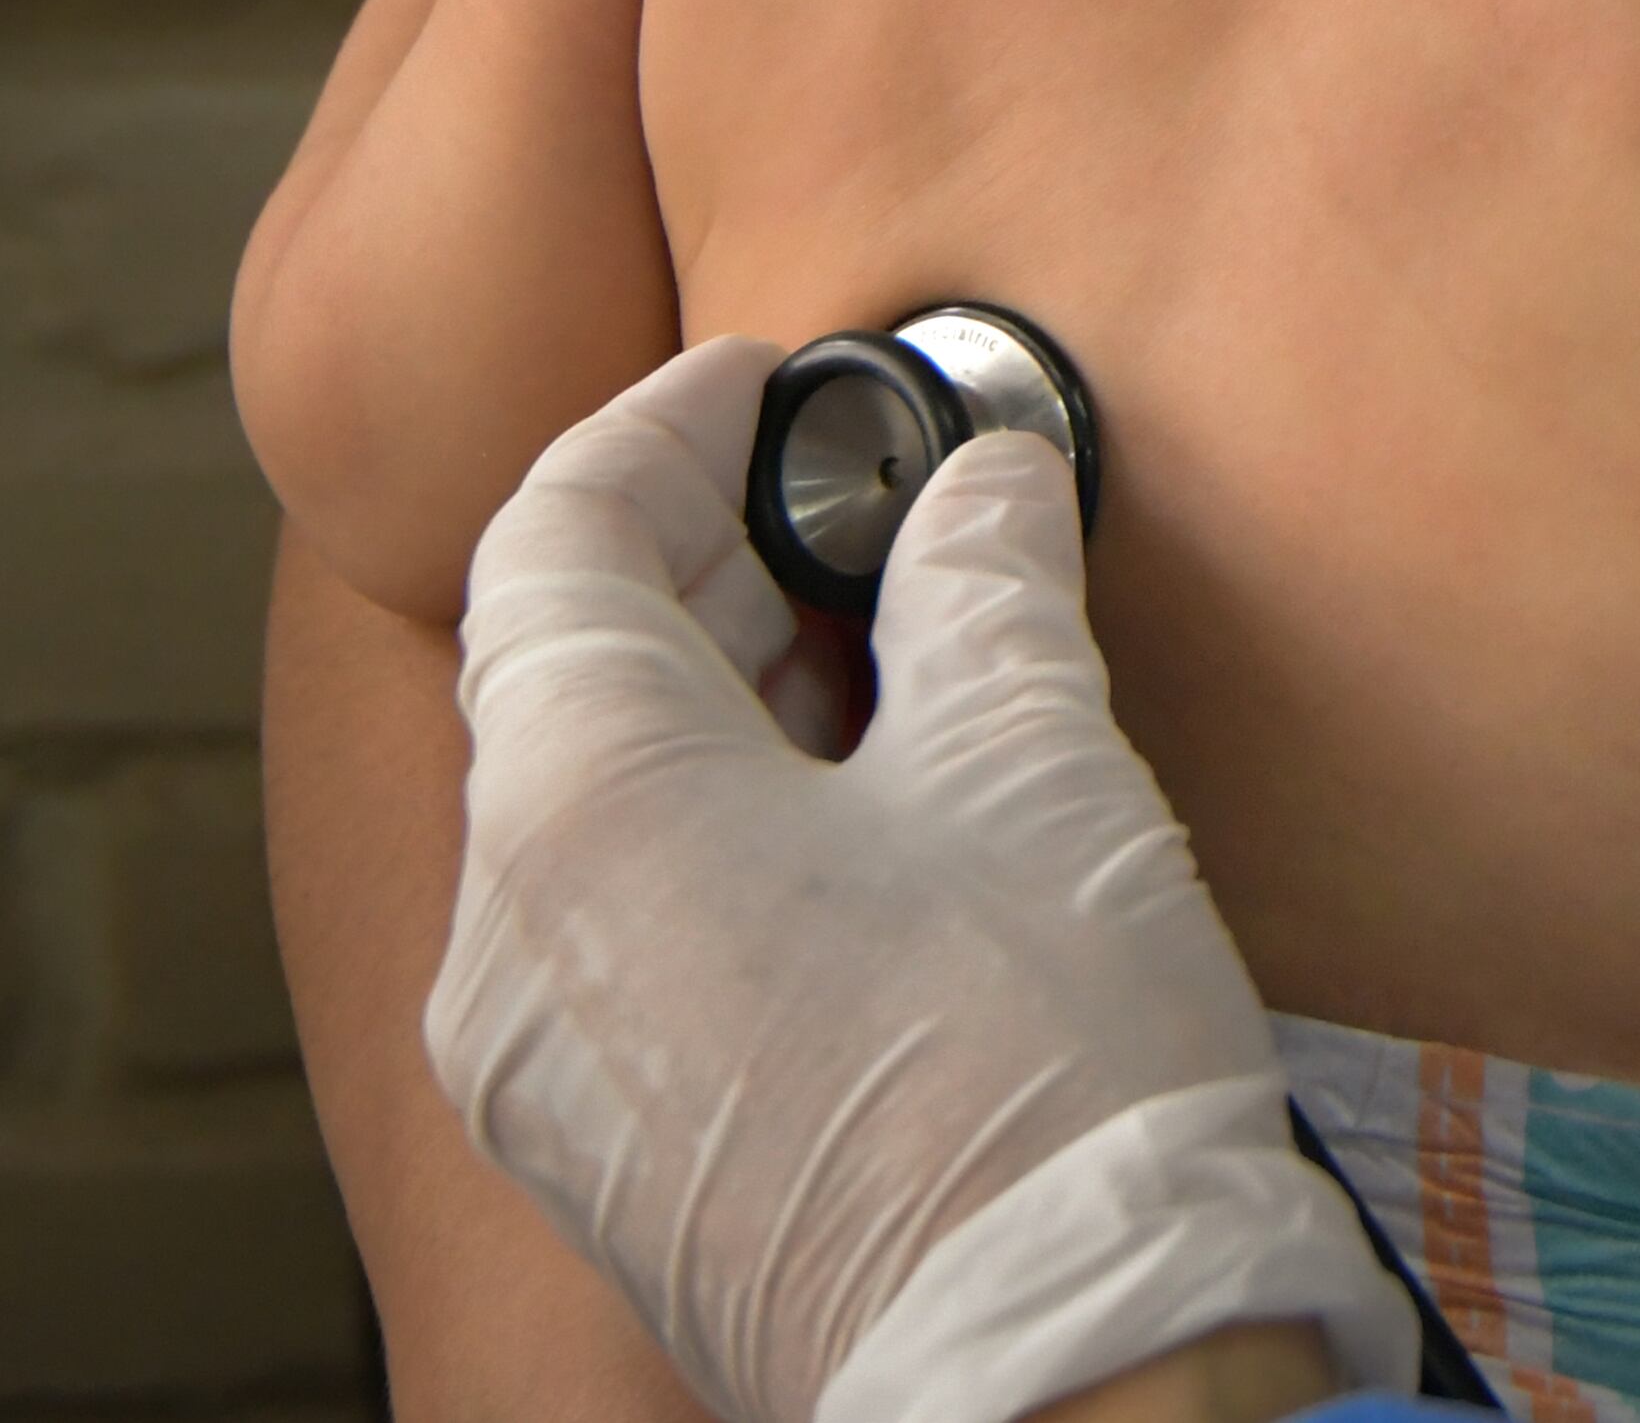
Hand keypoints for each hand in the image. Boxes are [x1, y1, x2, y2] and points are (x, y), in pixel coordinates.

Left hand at [426, 340, 1408, 1422]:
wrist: (1061, 1361)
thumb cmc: (1041, 1065)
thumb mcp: (1038, 758)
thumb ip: (989, 581)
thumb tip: (985, 483)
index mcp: (575, 808)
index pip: (553, 538)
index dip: (666, 428)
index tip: (772, 383)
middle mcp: (508, 936)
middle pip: (566, 677)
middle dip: (718, 566)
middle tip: (867, 505)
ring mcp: (542, 1064)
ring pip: (596, 809)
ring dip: (733, 701)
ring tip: (905, 653)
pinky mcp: (611, 1150)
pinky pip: (623, 929)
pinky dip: (726, 829)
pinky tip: (882, 817)